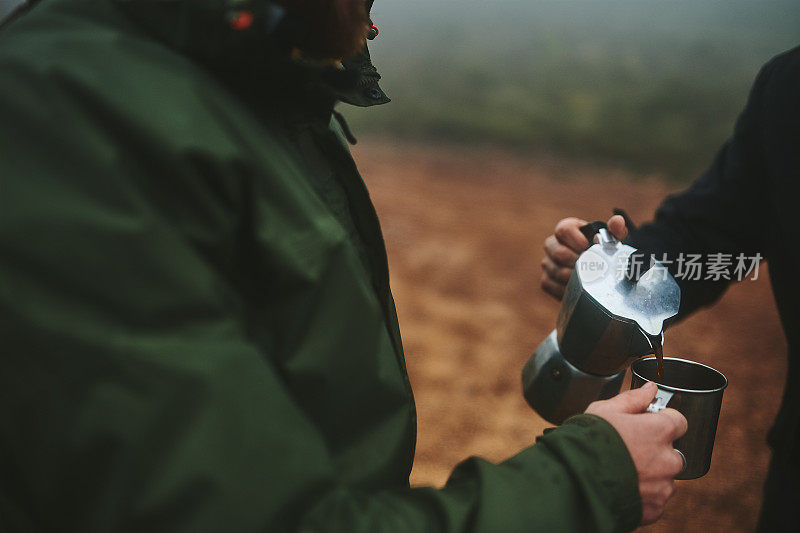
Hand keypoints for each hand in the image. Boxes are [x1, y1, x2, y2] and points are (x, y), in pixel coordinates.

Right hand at [541, 214, 627, 299]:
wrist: (595, 270)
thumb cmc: (602, 251)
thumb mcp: (611, 240)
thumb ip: (615, 230)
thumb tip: (618, 222)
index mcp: (565, 230)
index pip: (563, 230)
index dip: (576, 240)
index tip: (589, 248)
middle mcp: (552, 244)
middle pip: (559, 253)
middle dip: (578, 262)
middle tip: (593, 268)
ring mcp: (547, 262)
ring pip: (556, 271)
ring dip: (575, 278)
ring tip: (590, 280)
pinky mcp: (546, 279)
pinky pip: (551, 285)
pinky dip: (567, 289)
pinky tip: (580, 289)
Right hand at [585, 382, 687, 524]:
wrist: (572, 480)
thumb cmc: (586, 442)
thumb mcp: (604, 411)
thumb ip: (632, 399)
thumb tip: (650, 388)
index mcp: (659, 431)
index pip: (679, 421)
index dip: (661, 421)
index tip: (646, 424)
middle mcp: (667, 459)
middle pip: (672, 452)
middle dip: (655, 451)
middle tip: (628, 451)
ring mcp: (662, 486)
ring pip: (664, 477)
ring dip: (650, 475)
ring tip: (621, 471)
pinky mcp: (654, 508)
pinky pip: (655, 499)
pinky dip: (643, 495)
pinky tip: (621, 487)